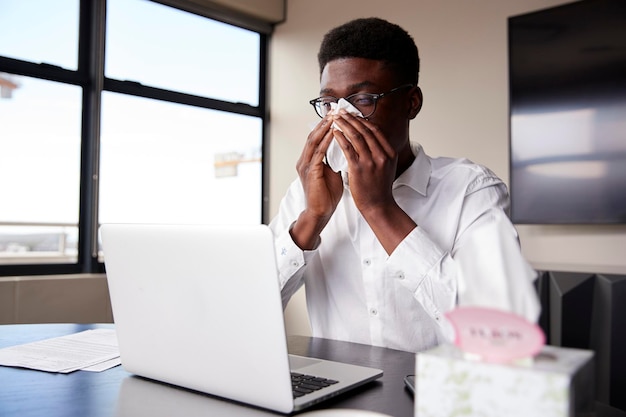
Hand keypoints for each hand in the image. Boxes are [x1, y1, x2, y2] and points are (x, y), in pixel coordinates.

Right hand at [291, 115, 343, 248]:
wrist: (320, 212)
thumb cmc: (327, 195)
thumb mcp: (332, 173)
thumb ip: (336, 161)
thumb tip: (347, 150)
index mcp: (309, 160)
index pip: (317, 138)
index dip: (326, 125)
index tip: (336, 114)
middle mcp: (304, 160)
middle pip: (314, 135)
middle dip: (325, 121)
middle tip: (335, 109)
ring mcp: (306, 165)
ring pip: (314, 140)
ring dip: (325, 127)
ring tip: (335, 116)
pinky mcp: (310, 171)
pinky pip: (319, 152)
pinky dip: (327, 140)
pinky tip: (335, 132)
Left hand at [331, 110, 397, 214]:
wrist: (378, 206)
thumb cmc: (379, 188)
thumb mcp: (386, 167)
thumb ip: (380, 152)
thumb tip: (371, 139)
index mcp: (389, 153)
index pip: (376, 130)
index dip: (363, 121)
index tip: (353, 115)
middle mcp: (382, 155)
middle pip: (365, 130)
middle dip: (352, 119)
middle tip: (341, 112)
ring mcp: (371, 161)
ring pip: (356, 136)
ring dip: (344, 124)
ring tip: (336, 118)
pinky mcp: (358, 168)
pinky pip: (348, 148)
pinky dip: (340, 138)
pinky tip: (334, 132)